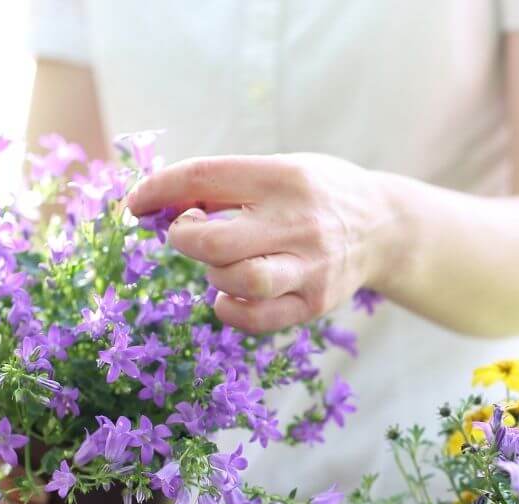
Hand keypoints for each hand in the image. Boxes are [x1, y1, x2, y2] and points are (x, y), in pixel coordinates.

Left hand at [127, 154, 395, 333]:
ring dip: (212, 274)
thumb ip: (226, 186)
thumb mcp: (279, 170)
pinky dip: (230, 309)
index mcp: (282, 177)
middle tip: (184, 234)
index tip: (134, 204)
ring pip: (239, 281)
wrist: (383, 226)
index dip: (158, 190)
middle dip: (183, 239)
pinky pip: (256, 317)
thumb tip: (158, 204)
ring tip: (219, 264)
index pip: (203, 177)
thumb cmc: (314, 196)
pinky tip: (229, 295)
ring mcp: (309, 267)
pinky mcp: (314, 303)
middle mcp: (298, 221)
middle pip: (215, 240)